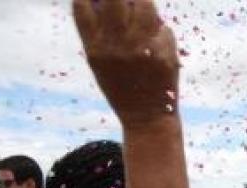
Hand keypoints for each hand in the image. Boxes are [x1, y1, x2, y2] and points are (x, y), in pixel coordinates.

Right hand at [73, 0, 179, 126]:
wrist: (146, 118)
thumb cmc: (122, 87)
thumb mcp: (100, 62)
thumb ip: (98, 32)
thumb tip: (100, 0)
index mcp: (96, 48)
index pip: (82, 6)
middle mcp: (116, 46)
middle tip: (124, 0)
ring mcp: (142, 49)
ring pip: (145, 5)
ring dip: (143, 4)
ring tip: (142, 10)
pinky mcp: (164, 54)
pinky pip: (164, 28)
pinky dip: (160, 31)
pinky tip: (157, 41)